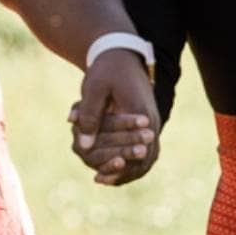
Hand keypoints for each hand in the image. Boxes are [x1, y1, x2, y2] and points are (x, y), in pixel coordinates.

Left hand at [68, 50, 159, 186]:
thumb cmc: (107, 70)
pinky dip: (131, 162)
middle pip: (145, 158)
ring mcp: (151, 123)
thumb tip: (84, 145)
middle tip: (101, 180)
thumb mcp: (94, 88)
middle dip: (123, 171)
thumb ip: (90, 115)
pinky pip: (144, 150)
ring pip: (147, 157)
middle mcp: (151, 121)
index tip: (101, 176)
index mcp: (141, 113)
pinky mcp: (146, 124)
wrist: (122, 54)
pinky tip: (113, 168)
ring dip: (128, 170)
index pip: (138, 149)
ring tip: (105, 180)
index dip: (121, 166)